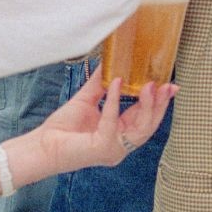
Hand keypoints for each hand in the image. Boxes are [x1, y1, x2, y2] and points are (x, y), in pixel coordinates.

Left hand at [38, 71, 176, 173]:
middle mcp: (121, 145)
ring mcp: (114, 149)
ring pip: (141, 128)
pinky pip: (113, 121)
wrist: (43, 145)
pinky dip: (115, 100)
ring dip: (147, 104)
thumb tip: (110, 62)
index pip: (145, 118)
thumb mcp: (87, 100)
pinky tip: (116, 83)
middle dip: (160, 104)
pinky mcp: (103, 148)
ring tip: (150, 84)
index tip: (169, 85)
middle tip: (167, 85)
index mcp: (120, 134)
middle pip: (149, 125)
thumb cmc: (63, 128)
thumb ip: (100, 84)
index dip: (158, 102)